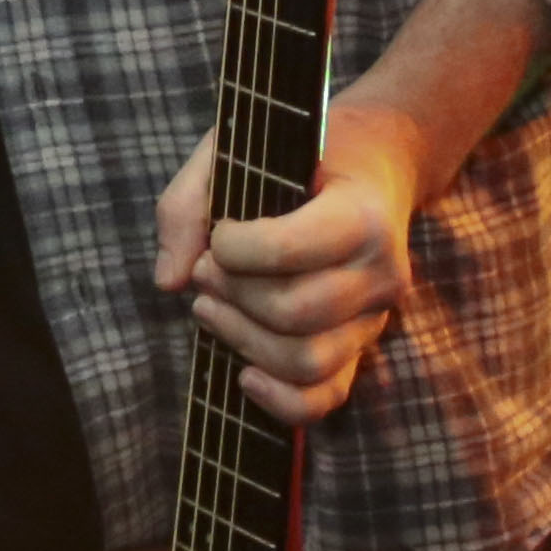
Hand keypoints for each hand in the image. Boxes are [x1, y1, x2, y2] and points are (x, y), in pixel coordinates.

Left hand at [150, 107, 432, 423]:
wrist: (369, 167)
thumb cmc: (293, 157)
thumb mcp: (233, 150)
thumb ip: (187, 205)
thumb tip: (170, 282)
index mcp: (362, 215)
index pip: (289, 250)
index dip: (233, 247)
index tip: (220, 232)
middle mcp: (380, 273)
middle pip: (293, 313)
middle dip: (230, 294)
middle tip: (205, 269)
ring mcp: (374, 318)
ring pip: (306, 361)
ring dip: (240, 338)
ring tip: (209, 305)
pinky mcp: (360, 349)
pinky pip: (326, 398)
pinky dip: (280, 400)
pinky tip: (242, 374)